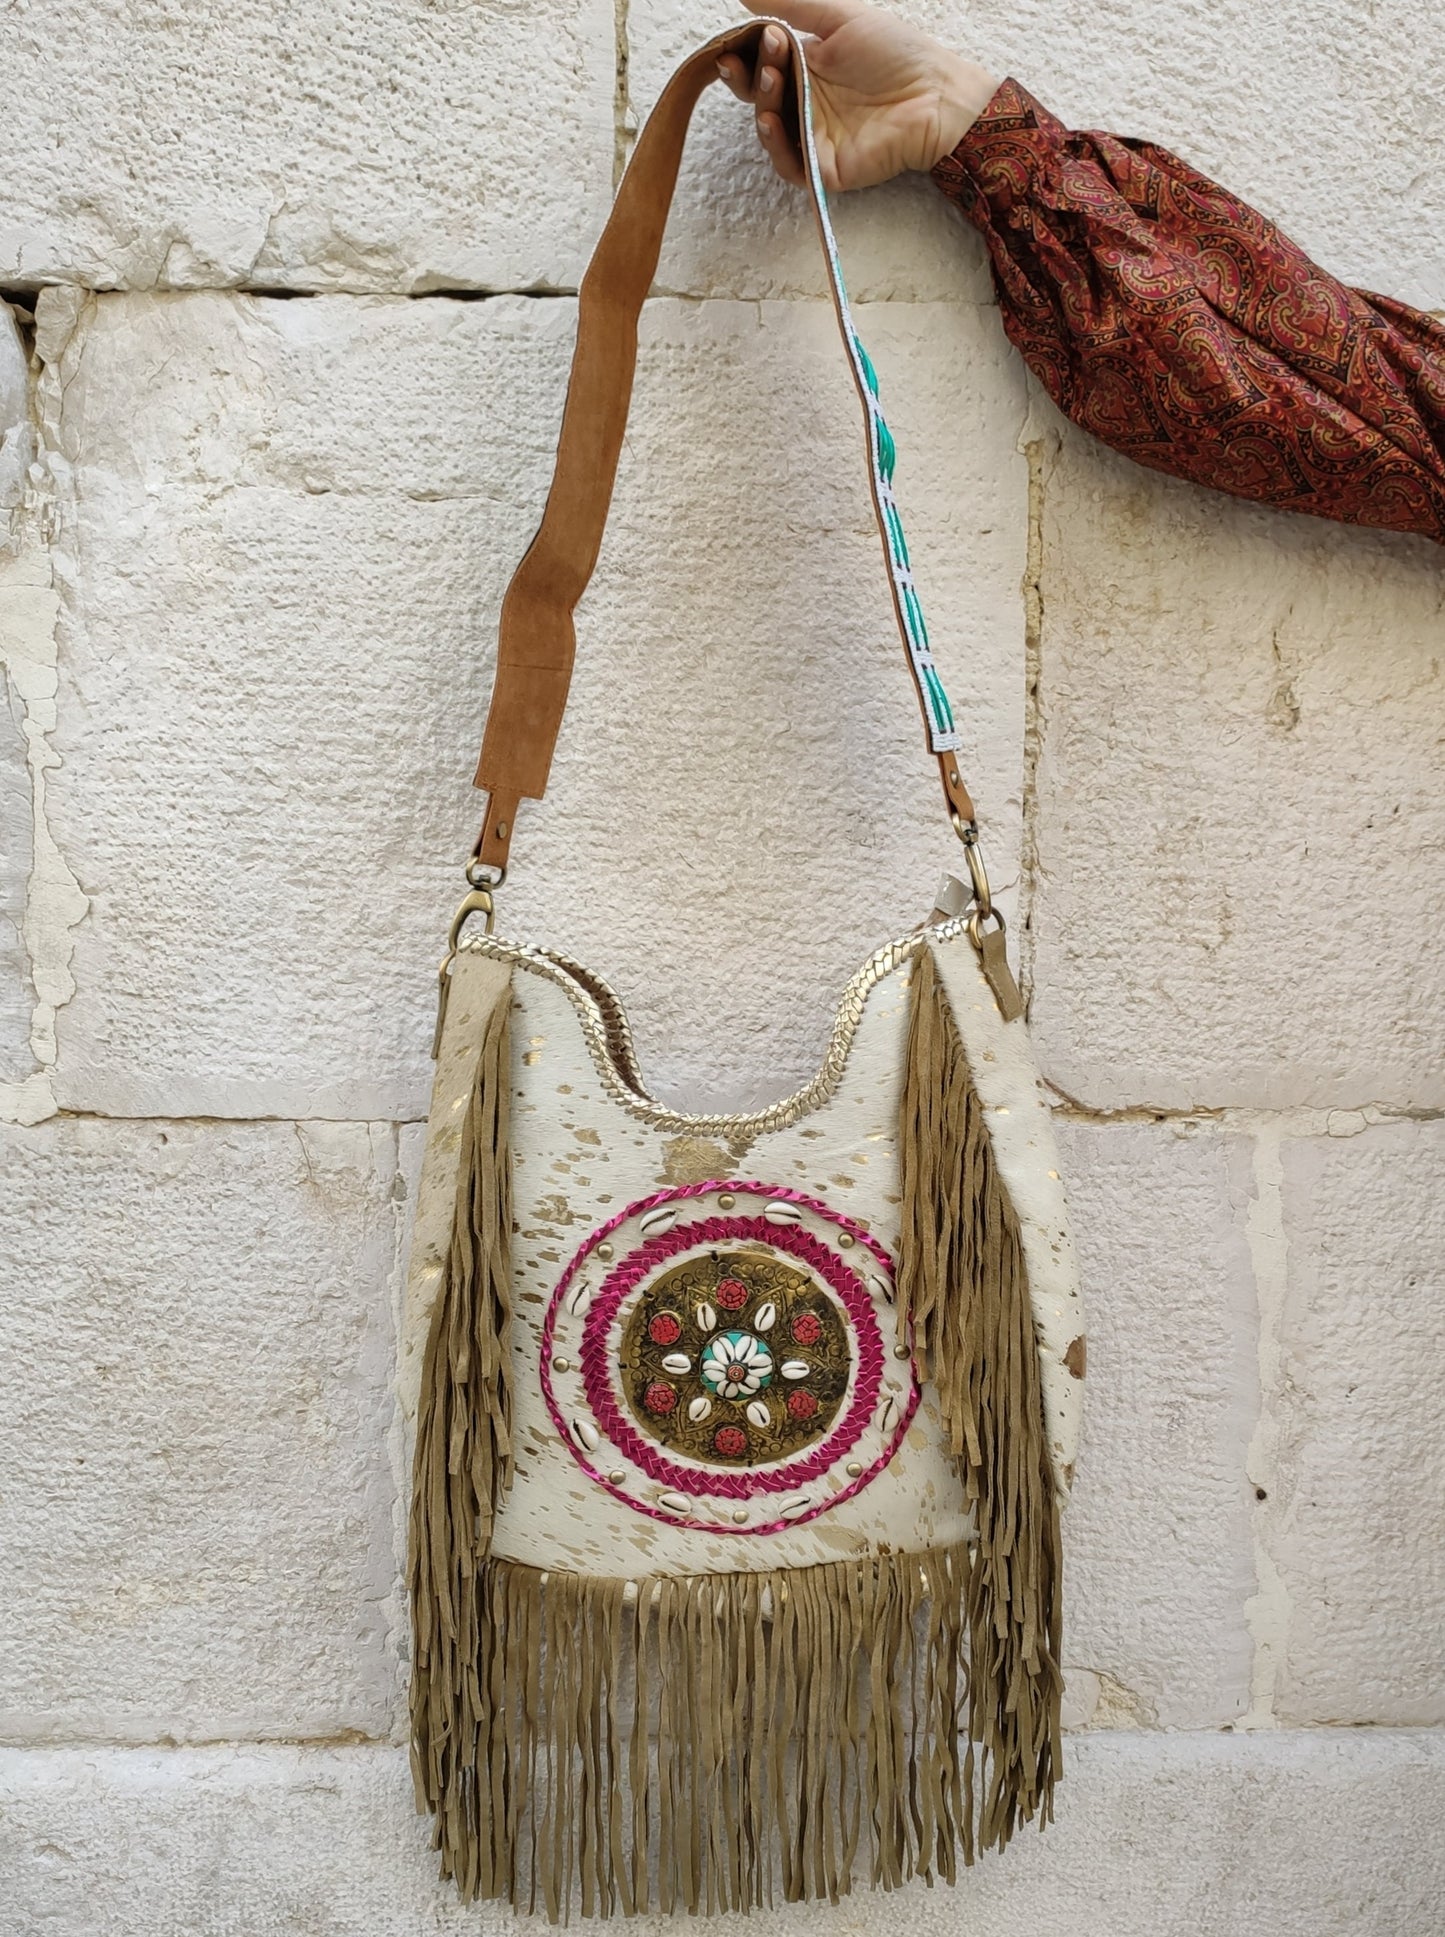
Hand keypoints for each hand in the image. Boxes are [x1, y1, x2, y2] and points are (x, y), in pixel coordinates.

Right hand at [716, 0, 998, 191]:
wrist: (934, 95)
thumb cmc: (896, 53)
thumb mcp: (840, 17)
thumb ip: (793, 5)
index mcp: (809, 68)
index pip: (764, 63)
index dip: (748, 54)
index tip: (745, 40)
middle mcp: (807, 103)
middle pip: (761, 96)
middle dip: (748, 77)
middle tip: (758, 59)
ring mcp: (814, 137)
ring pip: (771, 129)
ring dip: (762, 103)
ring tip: (771, 79)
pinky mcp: (825, 168)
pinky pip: (790, 164)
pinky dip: (776, 145)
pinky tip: (772, 120)